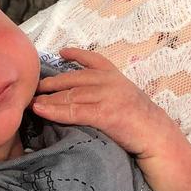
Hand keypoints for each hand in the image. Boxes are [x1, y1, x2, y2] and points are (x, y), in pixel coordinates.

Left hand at [32, 47, 172, 157]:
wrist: (158, 137)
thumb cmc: (140, 122)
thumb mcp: (124, 97)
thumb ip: (105, 91)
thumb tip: (79, 94)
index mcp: (115, 76)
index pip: (93, 60)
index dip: (76, 55)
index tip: (61, 52)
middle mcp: (110, 82)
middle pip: (72, 79)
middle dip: (51, 83)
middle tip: (34, 88)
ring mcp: (108, 97)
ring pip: (70, 95)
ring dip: (47, 99)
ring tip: (32, 101)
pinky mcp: (105, 114)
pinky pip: (73, 111)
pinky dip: (53, 111)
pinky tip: (40, 110)